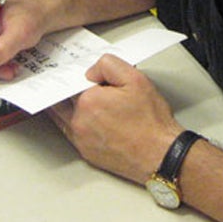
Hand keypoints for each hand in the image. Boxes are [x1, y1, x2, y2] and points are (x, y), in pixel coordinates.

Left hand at [48, 54, 182, 183]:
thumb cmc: (152, 122)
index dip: (80, 77)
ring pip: (61, 116)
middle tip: (80, 85)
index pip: (72, 81)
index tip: (86, 75)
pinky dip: (72, 123)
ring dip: (65, 106)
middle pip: (63, 98)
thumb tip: (91, 71)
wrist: (161, 155)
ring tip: (80, 100)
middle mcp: (80, 121)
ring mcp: (81, 139)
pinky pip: (69, 133)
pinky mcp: (85, 153)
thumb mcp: (136, 79)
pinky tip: (83, 118)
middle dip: (69, 90)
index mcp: (89, 101)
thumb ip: (109, 65)